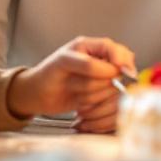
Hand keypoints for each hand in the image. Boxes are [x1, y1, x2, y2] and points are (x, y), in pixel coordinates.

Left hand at [5, 36, 136, 132]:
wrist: (38, 96)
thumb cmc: (47, 74)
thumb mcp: (64, 62)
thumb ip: (88, 63)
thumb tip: (113, 70)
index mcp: (93, 48)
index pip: (116, 50)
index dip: (121, 60)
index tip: (122, 71)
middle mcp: (101, 64)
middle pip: (116, 75)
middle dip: (96, 84)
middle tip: (75, 83)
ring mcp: (103, 83)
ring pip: (112, 93)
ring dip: (91, 98)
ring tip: (74, 94)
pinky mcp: (102, 101)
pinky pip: (110, 108)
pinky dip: (95, 112)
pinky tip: (81, 109)